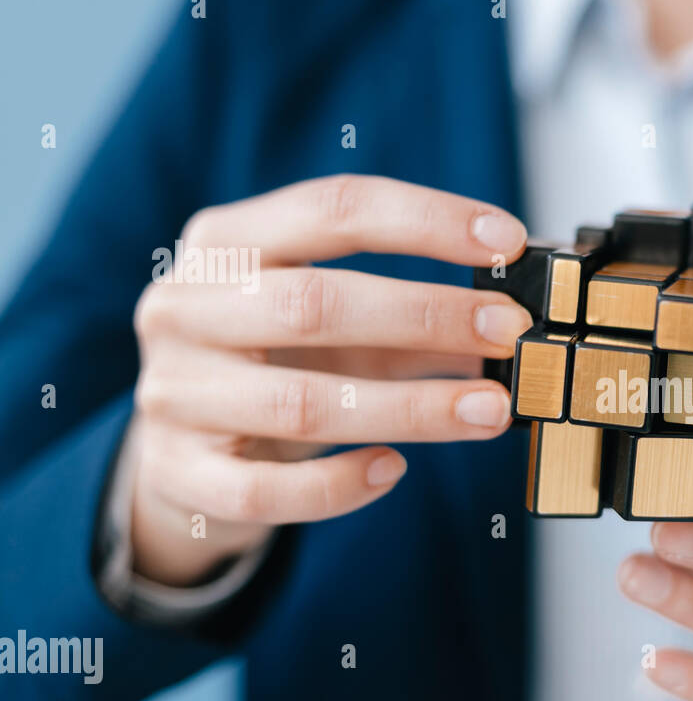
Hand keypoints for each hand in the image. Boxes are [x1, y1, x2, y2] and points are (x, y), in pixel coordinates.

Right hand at [129, 174, 531, 586]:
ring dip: (413, 408)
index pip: (333, 210)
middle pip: (315, 303)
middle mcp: (184, 307)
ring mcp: (173, 392)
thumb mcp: (338, 327)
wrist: (182, 448)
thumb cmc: (276, 367)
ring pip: (303, 404)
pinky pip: (266, 491)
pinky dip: (339, 485)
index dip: (427, 221)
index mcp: (225, 243)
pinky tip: (394, 469)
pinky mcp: (178, 473)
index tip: (506, 240)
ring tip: (489, 410)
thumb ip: (415, 321)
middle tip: (507, 332)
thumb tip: (512, 327)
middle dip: (428, 315)